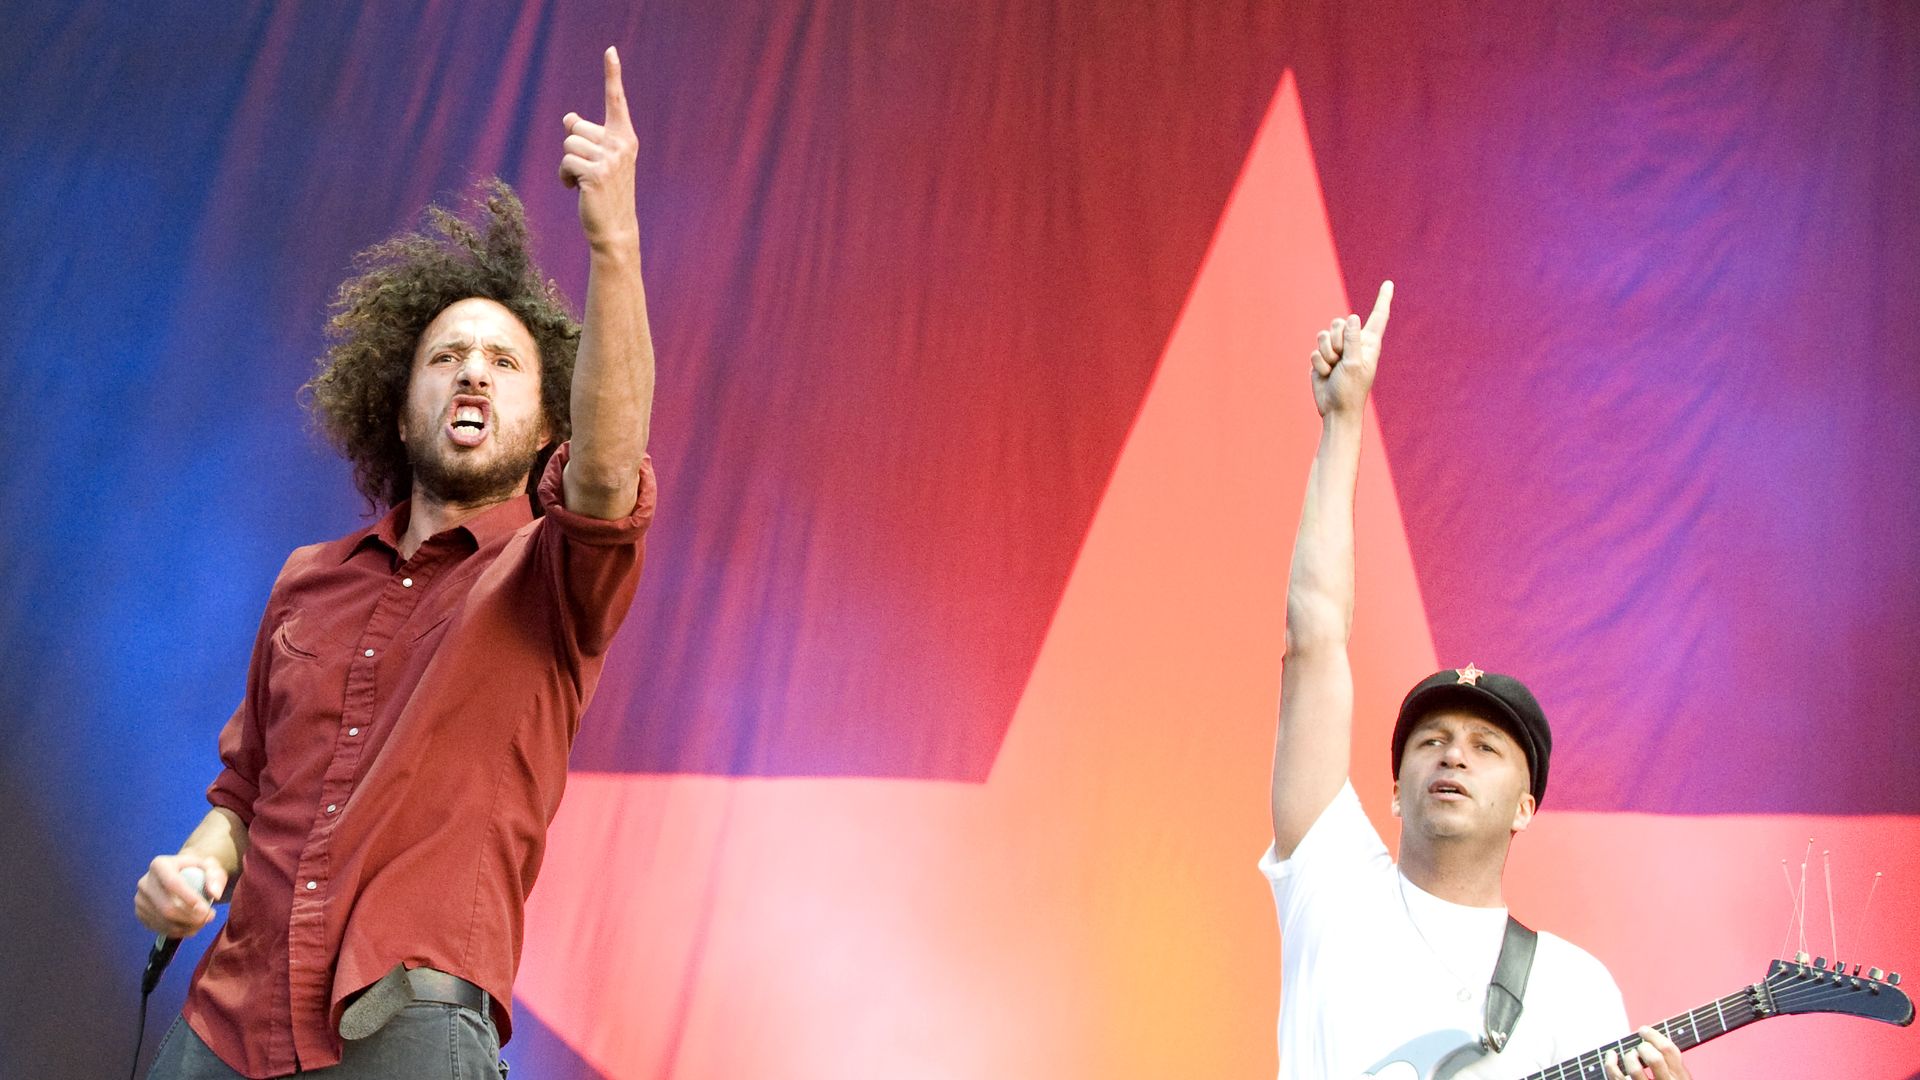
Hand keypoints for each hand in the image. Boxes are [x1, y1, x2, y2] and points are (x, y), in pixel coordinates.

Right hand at [133, 853, 224, 937]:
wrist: (180, 876)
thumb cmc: (196, 870)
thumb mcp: (210, 866)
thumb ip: (215, 876)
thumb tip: (215, 894)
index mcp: (160, 865)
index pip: (173, 884)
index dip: (190, 899)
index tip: (206, 910)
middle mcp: (145, 882)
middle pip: (166, 907)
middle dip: (191, 917)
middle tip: (210, 917)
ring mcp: (140, 899)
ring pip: (163, 921)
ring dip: (187, 926)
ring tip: (204, 922)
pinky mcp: (140, 913)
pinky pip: (158, 928)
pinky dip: (178, 932)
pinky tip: (192, 927)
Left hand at [560, 46, 639, 248]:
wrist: (615, 229)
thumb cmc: (605, 193)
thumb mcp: (600, 160)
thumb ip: (587, 137)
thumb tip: (568, 116)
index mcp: (625, 138)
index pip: (616, 101)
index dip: (612, 75)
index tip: (610, 51)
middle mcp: (620, 144)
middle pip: (576, 126)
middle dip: (573, 146)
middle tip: (587, 169)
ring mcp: (609, 159)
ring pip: (568, 144)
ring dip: (567, 164)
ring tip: (581, 182)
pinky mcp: (595, 173)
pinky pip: (565, 162)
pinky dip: (564, 177)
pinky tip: (575, 190)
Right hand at [1309, 280, 1392, 417]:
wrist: (1336, 410)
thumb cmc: (1351, 390)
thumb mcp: (1355, 364)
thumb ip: (1353, 340)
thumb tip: (1353, 318)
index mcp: (1369, 343)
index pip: (1378, 316)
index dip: (1383, 299)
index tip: (1388, 283)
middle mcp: (1353, 343)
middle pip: (1339, 322)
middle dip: (1335, 340)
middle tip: (1341, 359)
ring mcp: (1337, 350)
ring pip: (1323, 335)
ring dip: (1326, 353)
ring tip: (1333, 369)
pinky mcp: (1322, 358)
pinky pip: (1314, 350)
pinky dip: (1318, 364)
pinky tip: (1326, 375)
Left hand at [1601, 1026, 1691, 1079]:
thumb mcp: (1677, 1078)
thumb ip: (1669, 1063)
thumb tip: (1648, 1035)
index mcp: (1681, 1078)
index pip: (1669, 1051)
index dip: (1653, 1035)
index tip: (1642, 1030)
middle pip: (1654, 1058)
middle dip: (1643, 1047)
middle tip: (1640, 1047)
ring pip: (1635, 1070)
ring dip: (1629, 1056)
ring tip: (1631, 1056)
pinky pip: (1617, 1077)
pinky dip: (1610, 1063)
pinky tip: (1612, 1055)